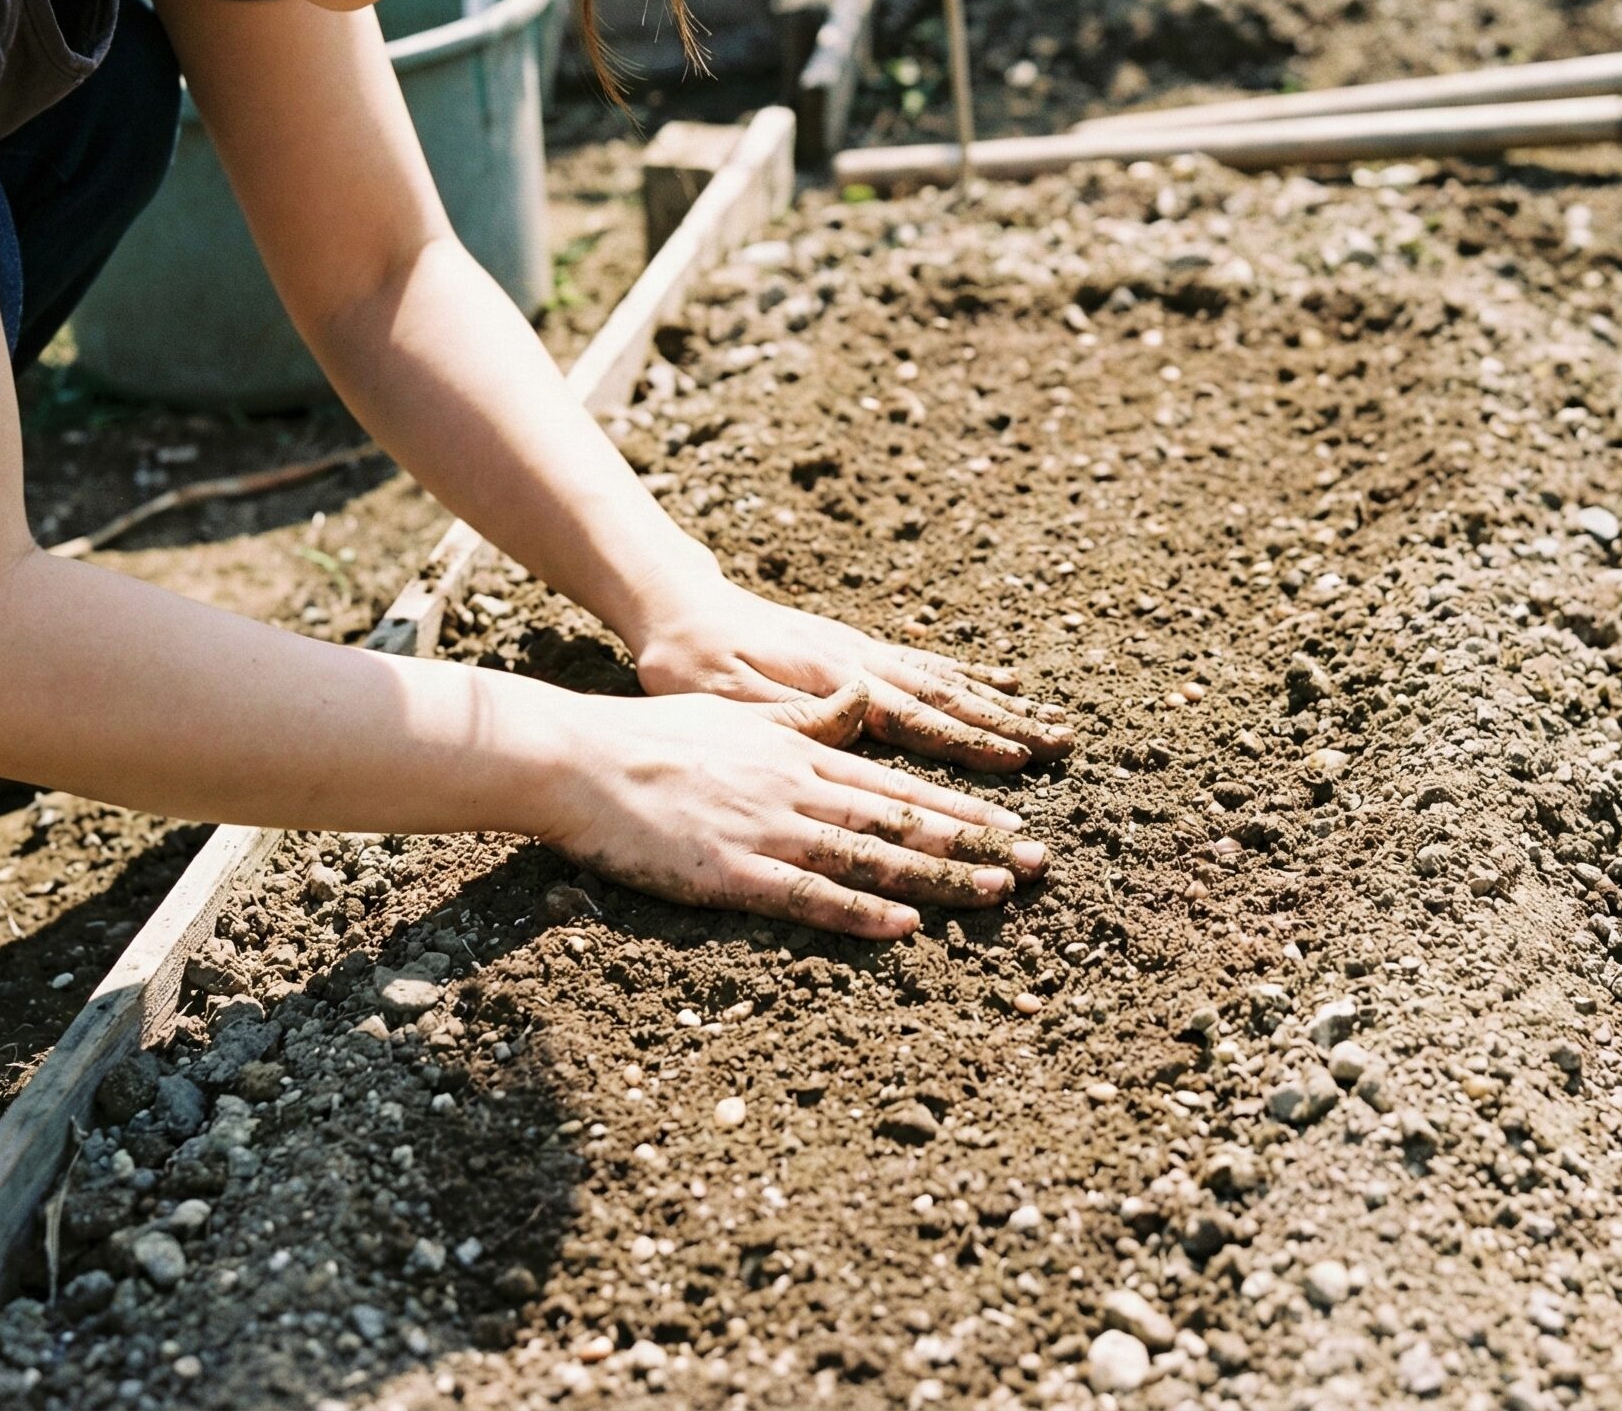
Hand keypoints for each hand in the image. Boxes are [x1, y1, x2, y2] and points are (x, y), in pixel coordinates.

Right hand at [540, 682, 1047, 936]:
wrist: (583, 759)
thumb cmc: (658, 736)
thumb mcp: (745, 712)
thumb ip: (809, 713)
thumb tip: (862, 695)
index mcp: (802, 752)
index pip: (899, 784)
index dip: (961, 807)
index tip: (1014, 823)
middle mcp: (799, 788)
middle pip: (903, 822)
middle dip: (976, 844)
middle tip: (1037, 864)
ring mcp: (769, 830)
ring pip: (871, 859)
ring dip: (940, 878)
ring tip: (997, 894)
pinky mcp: (732, 872)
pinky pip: (808, 896)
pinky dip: (861, 912)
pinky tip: (906, 925)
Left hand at [627, 569, 1070, 772]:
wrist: (679, 606)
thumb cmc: (691, 661)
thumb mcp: (724, 693)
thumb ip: (793, 709)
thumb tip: (864, 708)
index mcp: (833, 682)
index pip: (914, 717)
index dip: (968, 741)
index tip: (1019, 759)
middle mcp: (860, 663)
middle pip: (947, 698)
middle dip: (1007, 726)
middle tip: (1063, 745)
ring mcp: (863, 652)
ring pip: (946, 680)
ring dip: (1001, 705)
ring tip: (1052, 721)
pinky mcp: (857, 647)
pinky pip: (927, 663)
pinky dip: (970, 675)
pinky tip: (1001, 683)